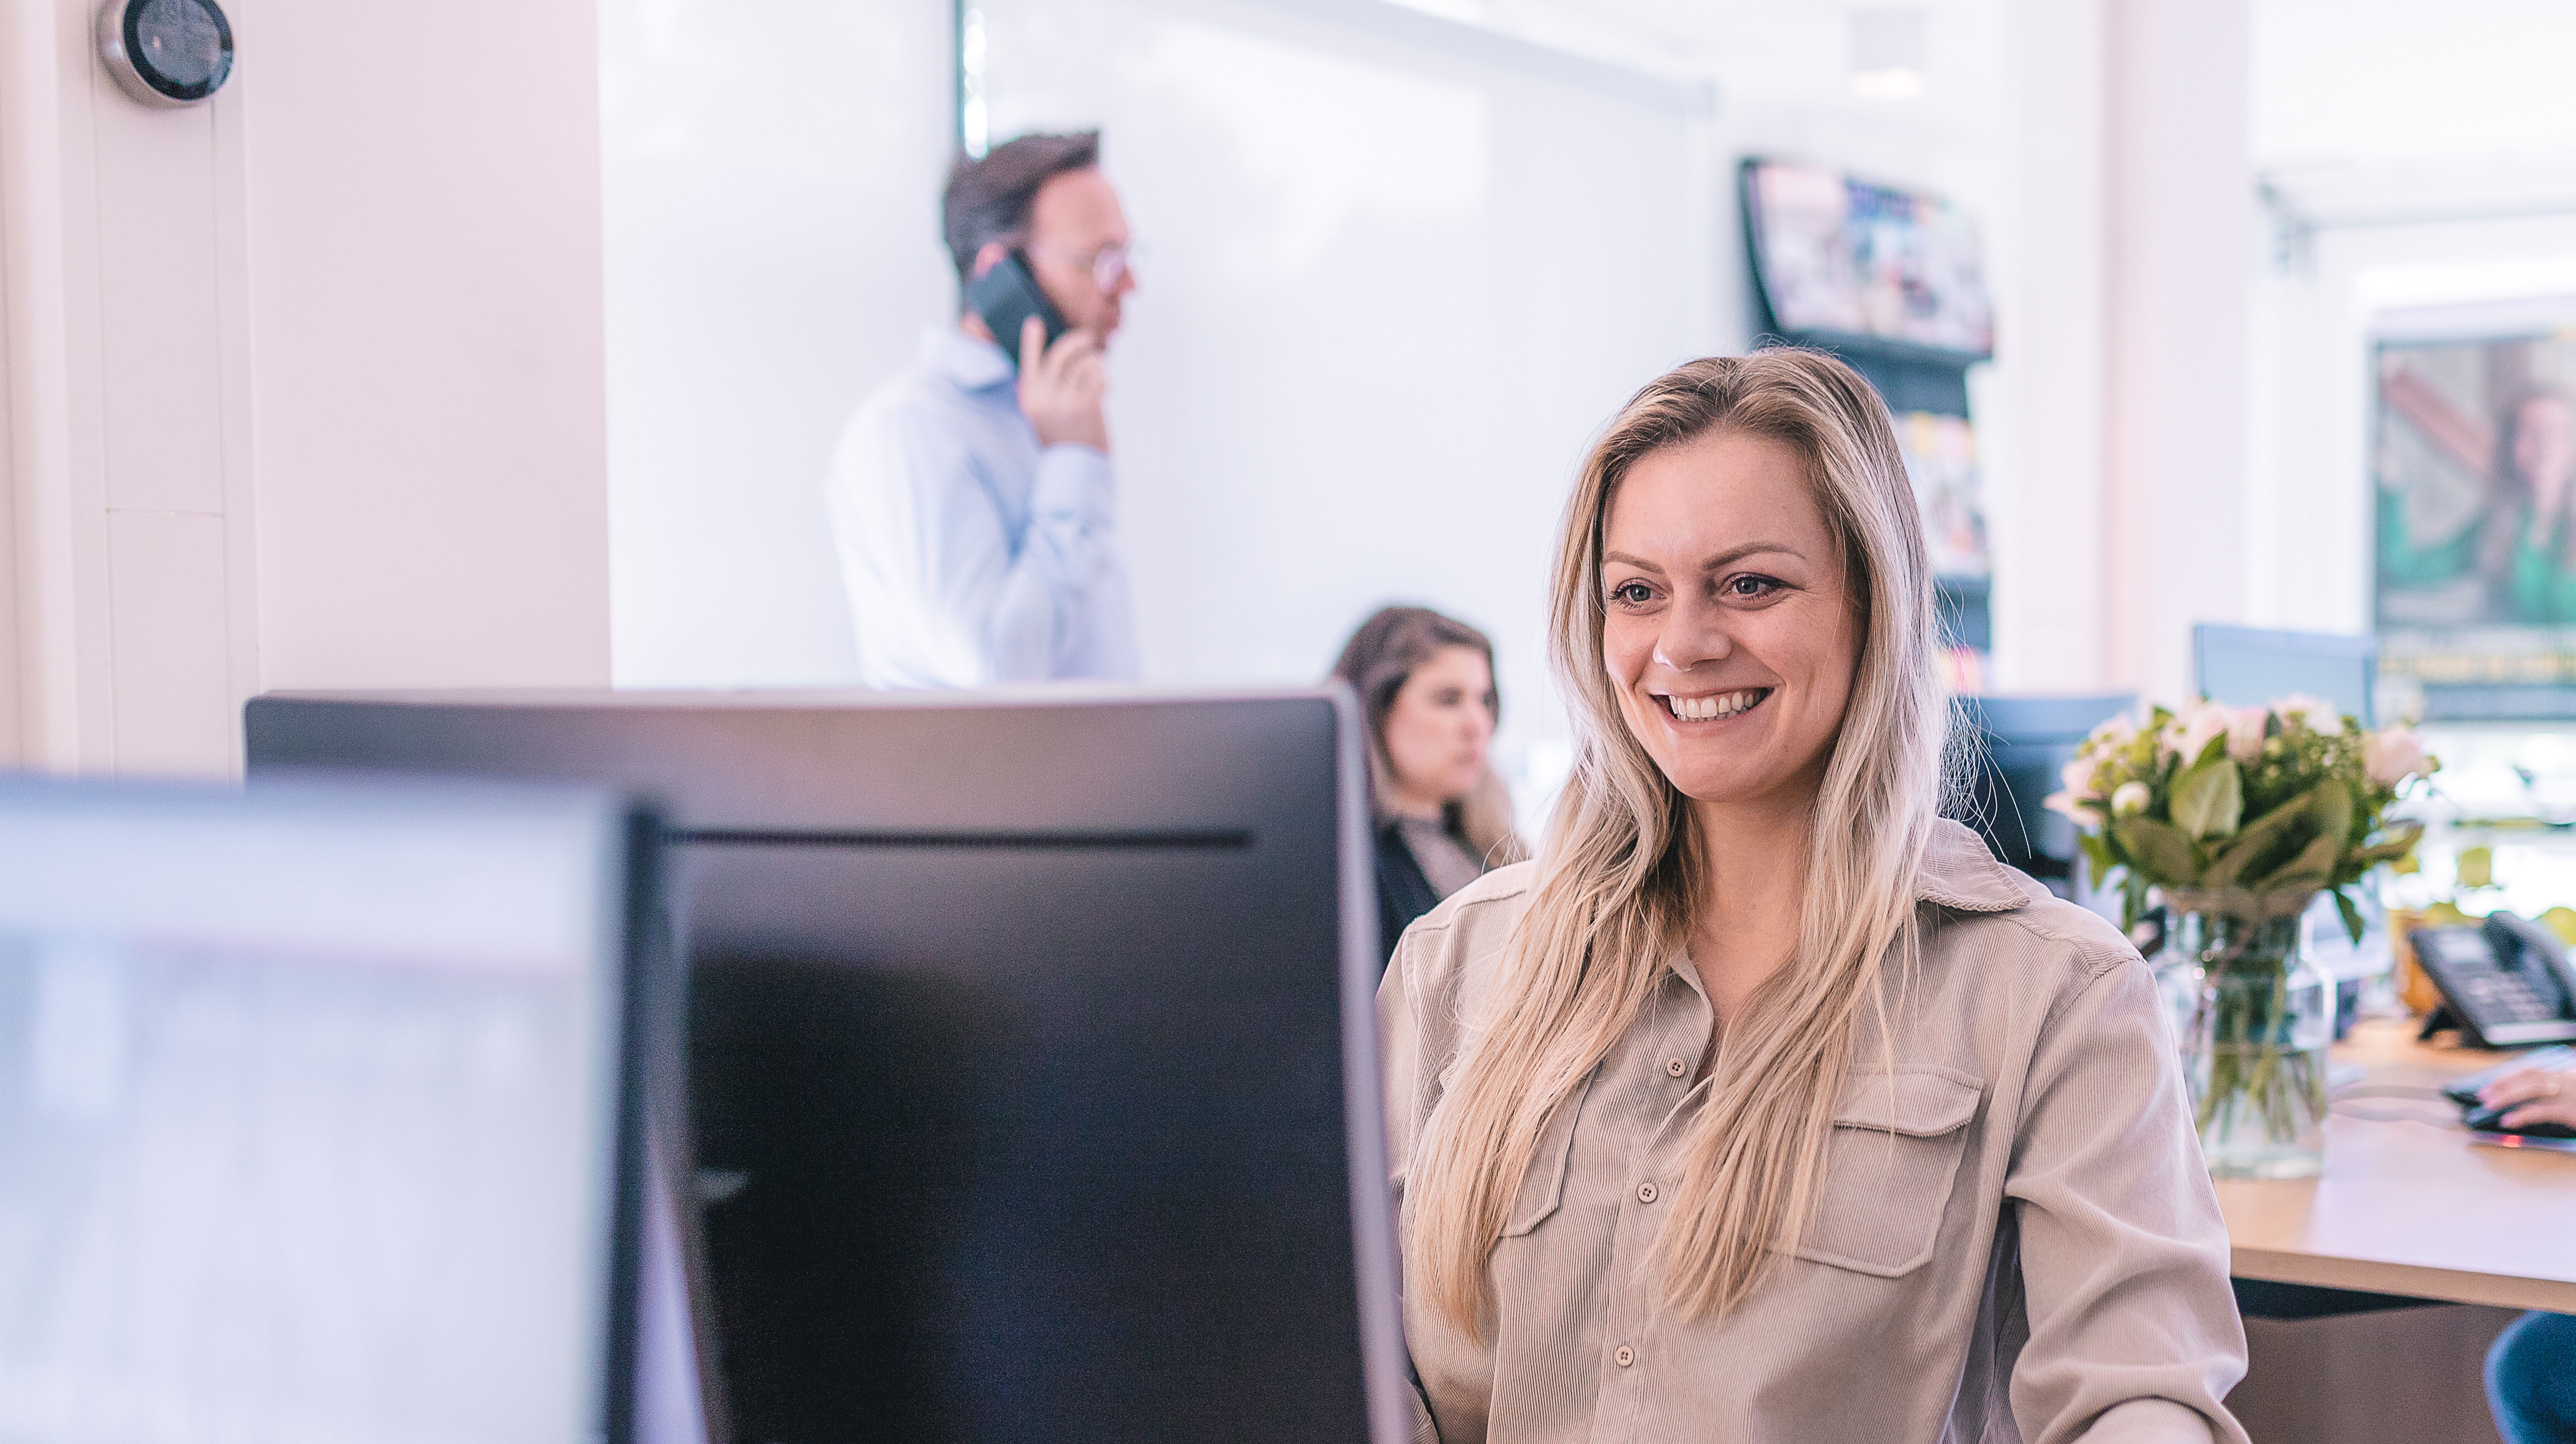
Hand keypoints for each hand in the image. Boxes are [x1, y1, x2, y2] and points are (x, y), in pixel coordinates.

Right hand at [1017, 317, 1107, 452]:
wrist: (1076, 468)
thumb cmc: (1062, 442)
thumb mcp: (1041, 417)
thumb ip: (1042, 393)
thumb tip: (1051, 366)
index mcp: (1029, 399)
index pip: (1028, 362)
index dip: (1031, 341)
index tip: (1034, 322)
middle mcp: (1043, 396)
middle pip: (1059, 355)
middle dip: (1076, 341)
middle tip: (1088, 337)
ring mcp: (1064, 399)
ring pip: (1083, 363)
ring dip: (1095, 361)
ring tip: (1098, 367)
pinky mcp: (1085, 404)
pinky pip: (1098, 375)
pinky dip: (1104, 375)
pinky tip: (1106, 383)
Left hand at [2478, 1066, 2575, 1129]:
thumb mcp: (2569, 1095)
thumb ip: (2550, 1093)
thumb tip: (2519, 1099)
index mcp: (2563, 1075)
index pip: (2530, 1071)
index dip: (2508, 1077)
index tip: (2490, 1086)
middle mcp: (2565, 1080)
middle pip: (2529, 1076)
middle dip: (2503, 1084)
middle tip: (2483, 1095)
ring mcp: (2568, 1095)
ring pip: (2534, 1088)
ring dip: (2508, 1095)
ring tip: (2490, 1105)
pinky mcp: (2570, 1112)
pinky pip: (2542, 1111)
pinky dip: (2522, 1115)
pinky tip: (2508, 1120)